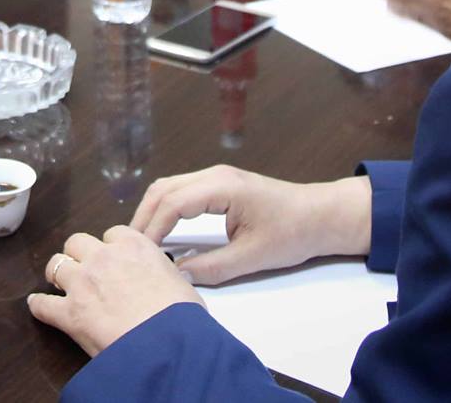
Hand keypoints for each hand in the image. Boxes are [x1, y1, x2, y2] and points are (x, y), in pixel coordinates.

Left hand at [27, 227, 199, 357]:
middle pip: (77, 242)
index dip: (109, 246)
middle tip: (83, 268)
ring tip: (59, 282)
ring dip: (57, 273)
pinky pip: (43, 304)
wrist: (167, 343)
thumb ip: (161, 272)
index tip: (111, 256)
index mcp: (132, 246)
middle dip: (78, 254)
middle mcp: (103, 257)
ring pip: (56, 265)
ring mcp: (82, 283)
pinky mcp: (69, 313)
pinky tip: (37, 305)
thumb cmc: (180, 316)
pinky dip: (39, 305)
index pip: (113, 234)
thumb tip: (163, 280)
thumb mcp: (179, 282)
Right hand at [127, 166, 370, 285]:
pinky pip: (182, 190)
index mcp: (223, 187)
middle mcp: (215, 175)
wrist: (321, 216)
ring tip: (141, 241)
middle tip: (130, 248)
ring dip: (152, 211)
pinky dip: (166, 208)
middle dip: (144, 217)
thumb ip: (212, 267)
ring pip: (170, 187)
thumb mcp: (252, 257)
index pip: (173, 203)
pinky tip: (161, 230)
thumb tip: (176, 274)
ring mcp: (217, 177)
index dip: (152, 228)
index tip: (139, 253)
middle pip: (164, 189)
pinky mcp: (220, 185)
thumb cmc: (292, 233)